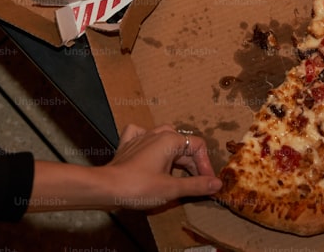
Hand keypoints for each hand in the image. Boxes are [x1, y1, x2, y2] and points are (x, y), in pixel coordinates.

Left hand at [104, 124, 220, 209]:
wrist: (106, 187)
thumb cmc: (138, 187)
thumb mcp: (172, 189)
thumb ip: (196, 185)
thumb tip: (217, 184)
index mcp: (170, 140)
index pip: (198, 147)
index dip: (206, 165)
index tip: (208, 183)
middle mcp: (157, 133)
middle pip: (183, 144)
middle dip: (193, 164)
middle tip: (197, 184)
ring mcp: (141, 137)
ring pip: (166, 138)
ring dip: (176, 153)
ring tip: (180, 171)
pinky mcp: (128, 144)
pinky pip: (142, 135)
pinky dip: (150, 142)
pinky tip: (151, 150)